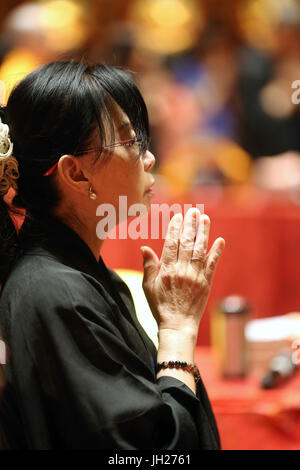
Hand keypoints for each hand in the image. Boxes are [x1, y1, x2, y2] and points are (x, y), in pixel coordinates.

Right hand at [141, 208, 224, 336]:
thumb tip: (144, 247)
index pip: (171, 244)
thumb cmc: (160, 306)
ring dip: (203, 233)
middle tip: (194, 211)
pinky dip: (217, 252)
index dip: (175, 229)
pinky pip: (212, 264)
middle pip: (187, 243)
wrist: (177, 325)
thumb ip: (148, 266)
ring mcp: (196, 276)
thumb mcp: (147, 287)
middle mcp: (182, 270)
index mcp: (167, 270)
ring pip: (200, 250)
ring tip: (205, 219)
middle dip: (190, 225)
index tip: (178, 217)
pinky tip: (220, 240)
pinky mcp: (206, 283)